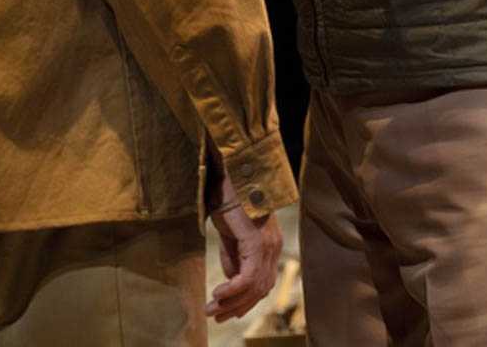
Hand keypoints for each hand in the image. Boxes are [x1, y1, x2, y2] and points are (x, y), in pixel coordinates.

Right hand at [206, 176, 282, 322]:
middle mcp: (274, 246)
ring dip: (232, 302)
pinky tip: (218, 293)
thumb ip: (233, 254)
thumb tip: (230, 279)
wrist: (231, 171)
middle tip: (215, 316)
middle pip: (260, 289)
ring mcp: (269, 245)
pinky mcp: (258, 243)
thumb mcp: (229, 231)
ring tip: (212, 309)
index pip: (262, 282)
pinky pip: (248, 277)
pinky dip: (233, 290)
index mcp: (269, 243)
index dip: (244, 300)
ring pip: (255, 287)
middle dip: (237, 307)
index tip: (223, 310)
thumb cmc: (229, 195)